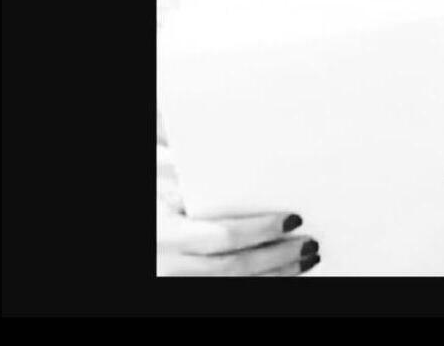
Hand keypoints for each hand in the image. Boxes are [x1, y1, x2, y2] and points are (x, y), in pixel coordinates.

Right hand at [157, 144, 319, 276]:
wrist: (134, 237)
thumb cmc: (151, 203)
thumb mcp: (161, 186)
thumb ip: (189, 178)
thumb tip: (228, 151)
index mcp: (169, 235)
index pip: (224, 236)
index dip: (260, 230)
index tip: (292, 219)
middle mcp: (173, 266)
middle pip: (235, 268)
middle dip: (278, 257)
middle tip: (309, 243)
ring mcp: (180, 284)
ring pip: (237, 287)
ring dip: (276, 275)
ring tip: (305, 259)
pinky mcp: (189, 291)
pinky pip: (230, 292)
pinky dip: (262, 283)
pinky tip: (282, 274)